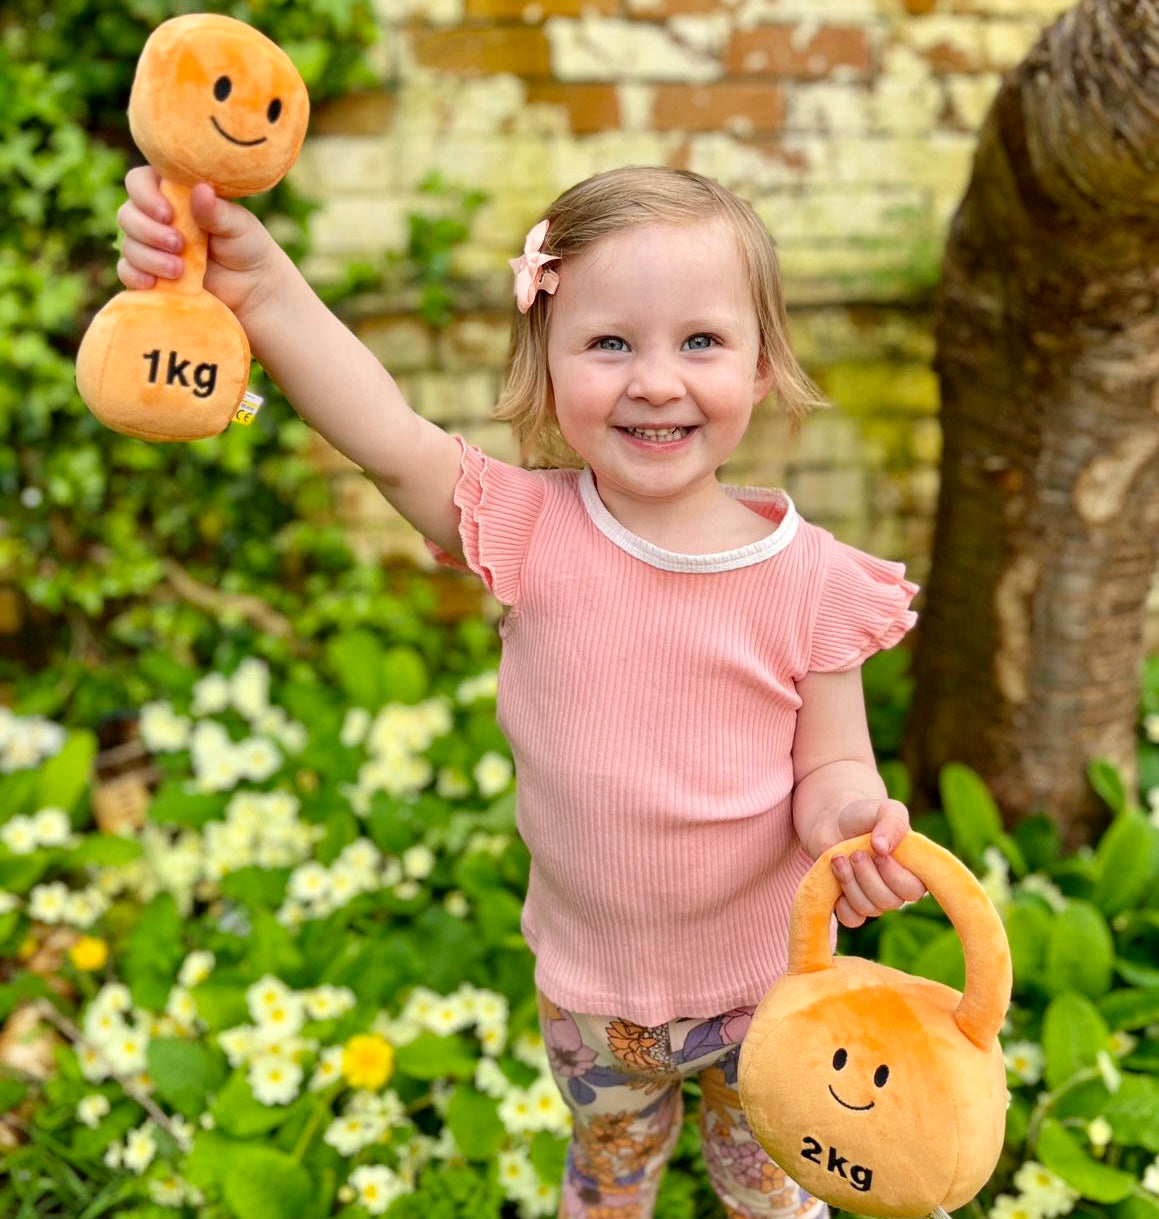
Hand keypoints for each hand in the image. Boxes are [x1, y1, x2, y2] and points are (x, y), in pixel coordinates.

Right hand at [116, 166, 279, 318]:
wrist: (254, 289)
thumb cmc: (247, 247)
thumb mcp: (238, 226)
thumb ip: (216, 211)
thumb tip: (200, 189)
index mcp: (173, 194)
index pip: (139, 181)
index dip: (145, 195)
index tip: (168, 214)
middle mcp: (156, 217)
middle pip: (127, 215)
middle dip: (148, 231)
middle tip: (179, 245)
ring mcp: (151, 247)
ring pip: (128, 245)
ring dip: (149, 258)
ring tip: (180, 270)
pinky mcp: (151, 274)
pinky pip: (127, 272)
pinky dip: (136, 276)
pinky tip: (153, 283)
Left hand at [826, 798, 925, 927]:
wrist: (832, 820)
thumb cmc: (865, 816)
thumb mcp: (885, 809)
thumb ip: (892, 822)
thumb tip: (882, 848)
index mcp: (913, 870)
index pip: (914, 890)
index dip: (895, 876)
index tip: (878, 853)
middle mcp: (896, 889)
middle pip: (890, 902)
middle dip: (868, 878)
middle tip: (856, 854)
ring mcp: (873, 899)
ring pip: (869, 909)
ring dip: (851, 883)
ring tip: (839, 858)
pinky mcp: (850, 904)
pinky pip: (851, 919)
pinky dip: (842, 903)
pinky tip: (835, 879)